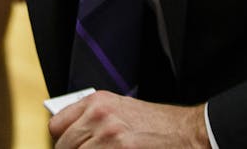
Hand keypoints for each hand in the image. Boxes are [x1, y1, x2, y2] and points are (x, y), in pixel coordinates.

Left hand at [50, 91, 207, 147]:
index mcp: (97, 102)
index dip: (63, 141)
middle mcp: (100, 116)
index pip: (56, 126)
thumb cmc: (158, 125)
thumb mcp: (121, 111)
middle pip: (64, 146)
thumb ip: (93, 120)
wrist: (190, 133)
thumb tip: (71, 137)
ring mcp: (109, 137)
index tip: (69, 146)